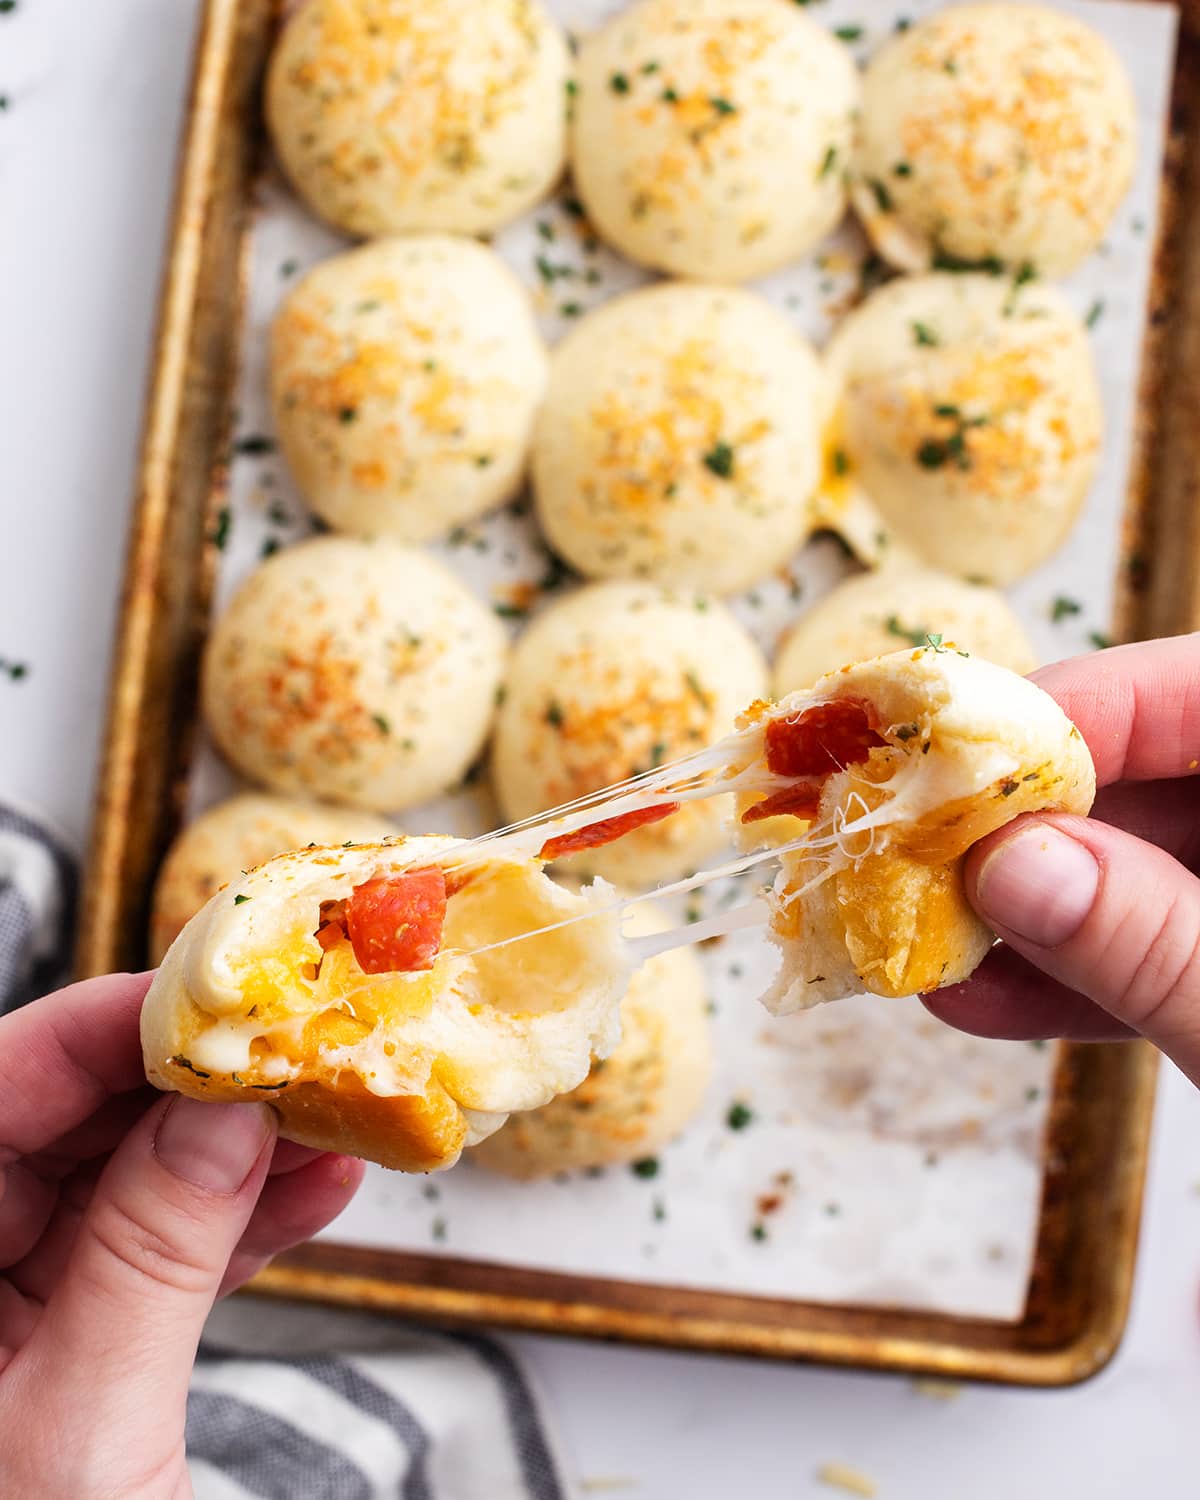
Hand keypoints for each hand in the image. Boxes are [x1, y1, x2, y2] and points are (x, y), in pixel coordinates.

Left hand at [0, 971, 364, 1497]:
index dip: (100, 1028)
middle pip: (62, 1124)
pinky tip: (316, 1195)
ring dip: (232, 1154)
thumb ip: (151, 1257)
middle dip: (190, 1085)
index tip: (217, 991)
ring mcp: (1, 1311)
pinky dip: (231, 1229)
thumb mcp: (84, 1432)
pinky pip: (144, 1256)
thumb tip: (225, 1113)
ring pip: (117, 1185)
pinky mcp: (62, 1347)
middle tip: (302, 1045)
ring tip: (339, 1118)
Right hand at [927, 633, 1199, 1086]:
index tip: (954, 753)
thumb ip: (1154, 942)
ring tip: (917, 938)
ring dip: (1020, 908)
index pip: (1196, 689)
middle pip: (1143, 773)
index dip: (1076, 707)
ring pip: (1133, 863)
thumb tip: (1010, 865)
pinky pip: (1148, 943)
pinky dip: (1067, 974)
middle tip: (911, 850)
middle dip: (1021, 820)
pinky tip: (979, 999)